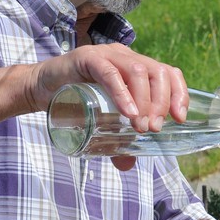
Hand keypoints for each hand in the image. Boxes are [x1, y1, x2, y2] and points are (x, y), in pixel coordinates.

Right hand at [32, 43, 187, 132]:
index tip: (180, 119)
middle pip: (158, 72)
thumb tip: (127, 164)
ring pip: (138, 71)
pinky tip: (128, 112)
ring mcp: (107, 55)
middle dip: (162, 102)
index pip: (168, 73)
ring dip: (145, 101)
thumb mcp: (101, 122)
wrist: (40, 89)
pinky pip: (110, 72)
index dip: (179, 94)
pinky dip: (123, 93)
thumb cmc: (74, 102)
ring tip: (140, 126)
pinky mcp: (87, 58)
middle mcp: (125, 57)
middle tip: (154, 129)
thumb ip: (115, 141)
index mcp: (135, 67)